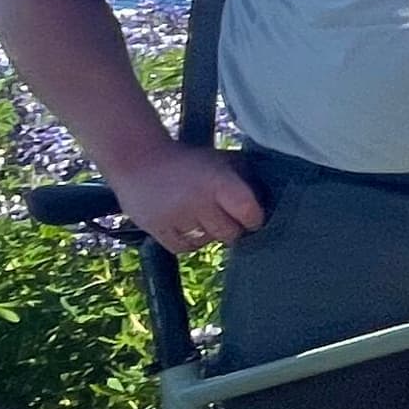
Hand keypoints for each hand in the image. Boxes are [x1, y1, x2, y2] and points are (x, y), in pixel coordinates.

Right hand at [97, 140, 265, 258]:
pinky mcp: (158, 230)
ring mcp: (177, 218)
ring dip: (209, 233)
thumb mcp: (221, 160)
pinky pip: (186, 248)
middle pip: (231, 234)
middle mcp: (198, 201)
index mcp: (218, 181)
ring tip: (200, 214)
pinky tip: (187, 224)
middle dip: (232, 226)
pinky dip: (190, 241)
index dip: (254, 218)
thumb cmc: (188, 161)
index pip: (250, 214)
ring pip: (208, 242)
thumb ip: (245, 177)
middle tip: (223, 215)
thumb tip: (270, 198)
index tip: (251, 216)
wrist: (138, 160)